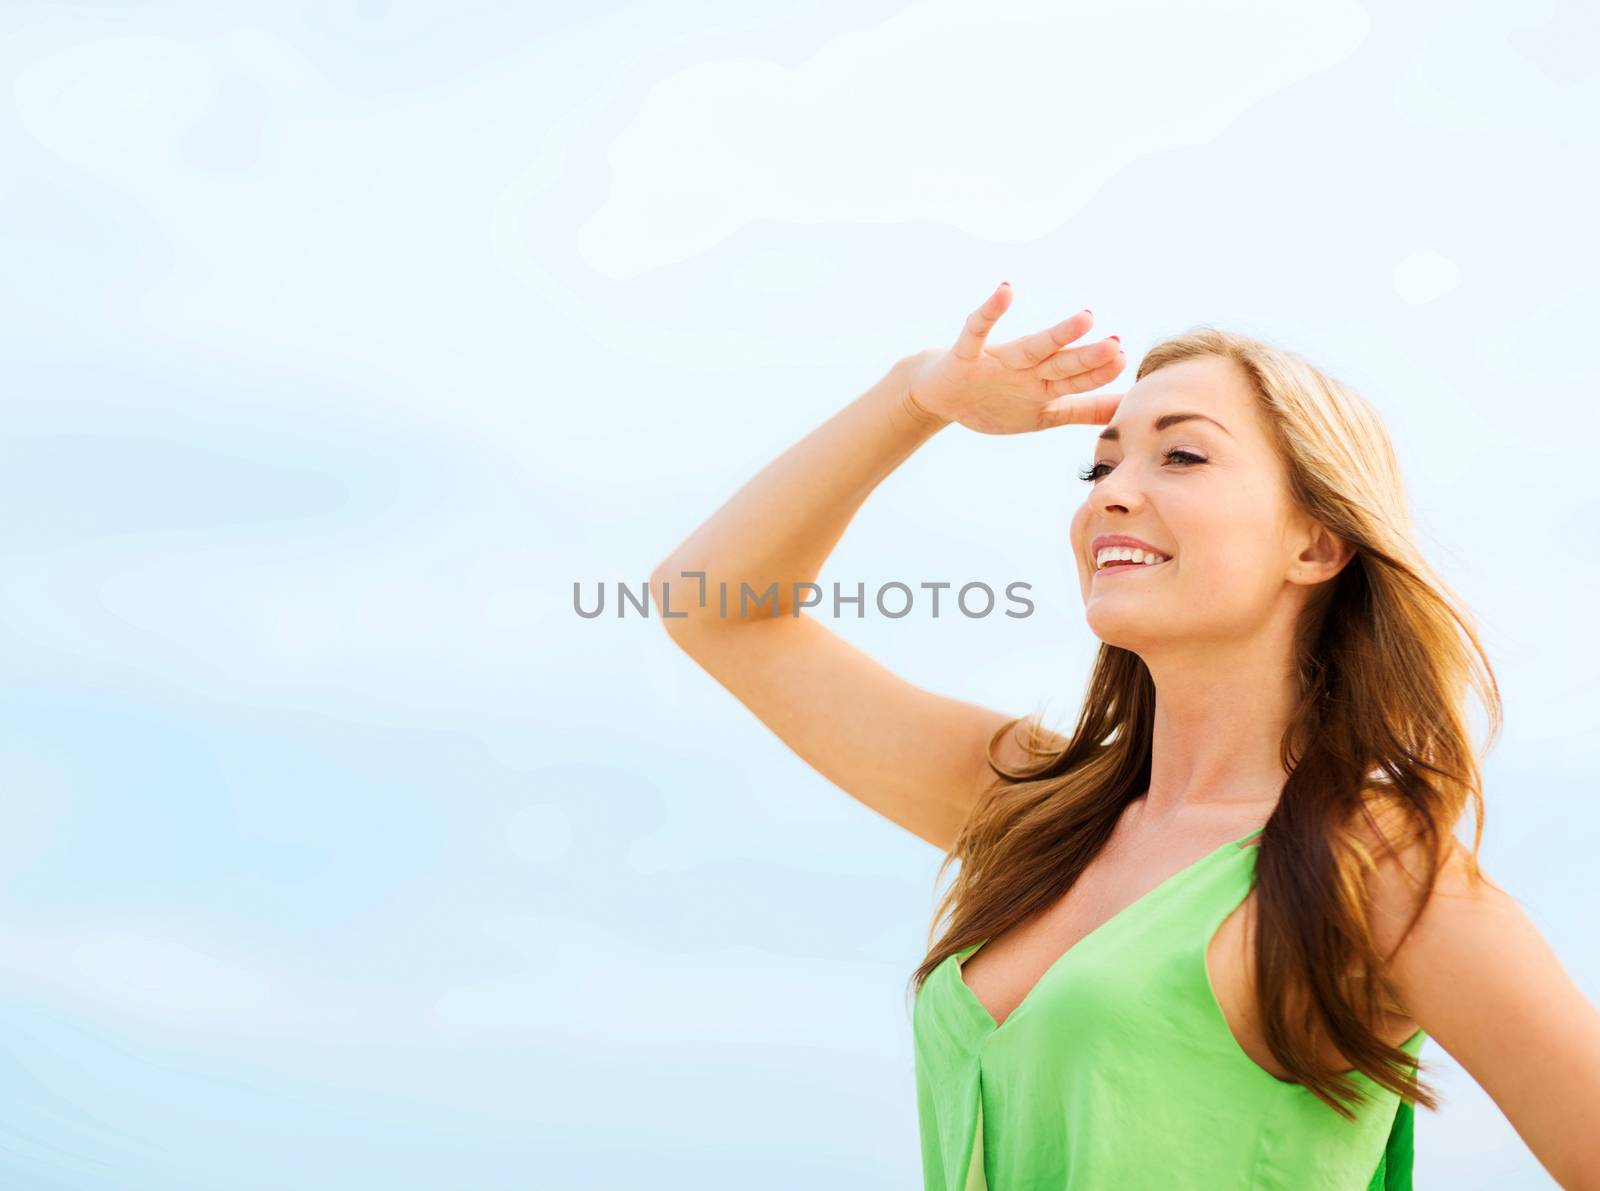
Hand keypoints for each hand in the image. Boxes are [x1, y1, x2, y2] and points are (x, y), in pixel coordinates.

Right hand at [901, 282, 1125, 434]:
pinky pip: (977, 330)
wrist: (940, 397)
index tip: (1125, 361)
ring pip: (1030, 347)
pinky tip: (1006, 290)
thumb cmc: (995, 401)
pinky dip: (989, 311)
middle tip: (1116, 344)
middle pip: (1060, 363)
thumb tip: (1126, 407)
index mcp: (1042, 386)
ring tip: (1086, 317)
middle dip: (1086, 357)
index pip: (1075, 381)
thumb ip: (1083, 409)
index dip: (1098, 374)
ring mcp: (997, 361)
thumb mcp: (1042, 413)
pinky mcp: (966, 355)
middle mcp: (1024, 369)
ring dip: (1057, 335)